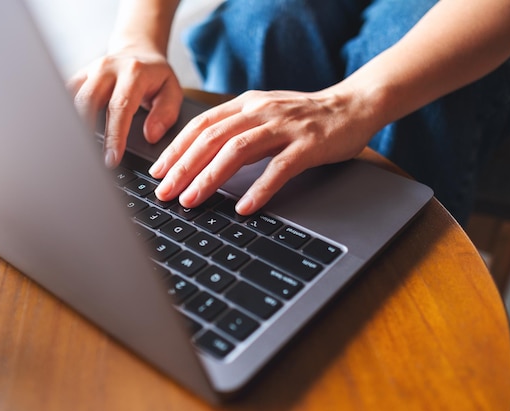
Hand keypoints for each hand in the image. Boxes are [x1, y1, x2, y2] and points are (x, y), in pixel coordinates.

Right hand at [67, 48, 182, 166]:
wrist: (138, 49)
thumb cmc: (156, 75)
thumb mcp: (172, 90)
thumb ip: (166, 113)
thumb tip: (151, 135)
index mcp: (133, 72)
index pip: (119, 107)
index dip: (114, 136)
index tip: (111, 159)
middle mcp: (107, 68)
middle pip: (88, 101)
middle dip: (86, 133)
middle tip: (89, 160)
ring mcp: (90, 70)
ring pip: (72, 98)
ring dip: (73, 125)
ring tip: (78, 151)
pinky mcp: (79, 75)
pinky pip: (67, 95)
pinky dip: (67, 115)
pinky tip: (69, 133)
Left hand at [149, 89, 376, 214]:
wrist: (352, 106)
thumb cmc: (303, 117)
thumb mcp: (263, 116)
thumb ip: (236, 131)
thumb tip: (201, 158)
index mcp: (245, 105)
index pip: (200, 125)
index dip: (175, 149)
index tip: (157, 172)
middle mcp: (259, 112)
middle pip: (212, 138)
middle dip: (183, 167)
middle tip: (164, 193)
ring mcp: (284, 127)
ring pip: (237, 151)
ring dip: (210, 178)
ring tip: (192, 200)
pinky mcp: (307, 145)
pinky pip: (279, 168)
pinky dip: (259, 189)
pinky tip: (244, 207)